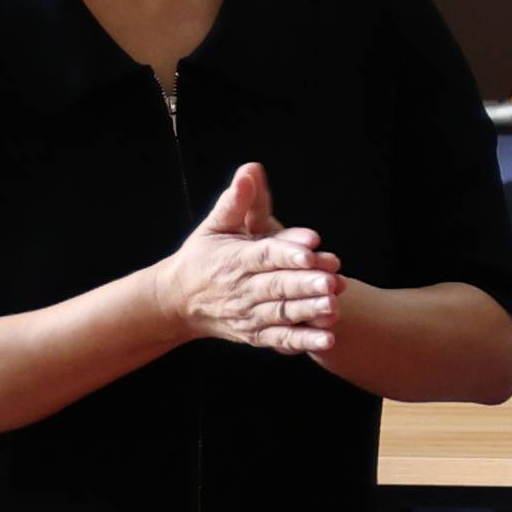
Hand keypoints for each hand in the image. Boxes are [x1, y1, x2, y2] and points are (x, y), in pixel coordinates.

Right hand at [152, 161, 341, 357]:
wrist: (177, 302)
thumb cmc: (203, 257)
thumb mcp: (215, 226)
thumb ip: (237, 201)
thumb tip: (250, 170)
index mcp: (235, 259)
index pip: (264, 254)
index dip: (287, 251)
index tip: (312, 247)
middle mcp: (242, 288)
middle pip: (277, 286)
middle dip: (305, 284)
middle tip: (332, 281)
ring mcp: (249, 314)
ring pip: (281, 314)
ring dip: (308, 312)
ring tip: (333, 308)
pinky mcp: (255, 333)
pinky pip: (280, 339)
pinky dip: (302, 341)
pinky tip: (327, 340)